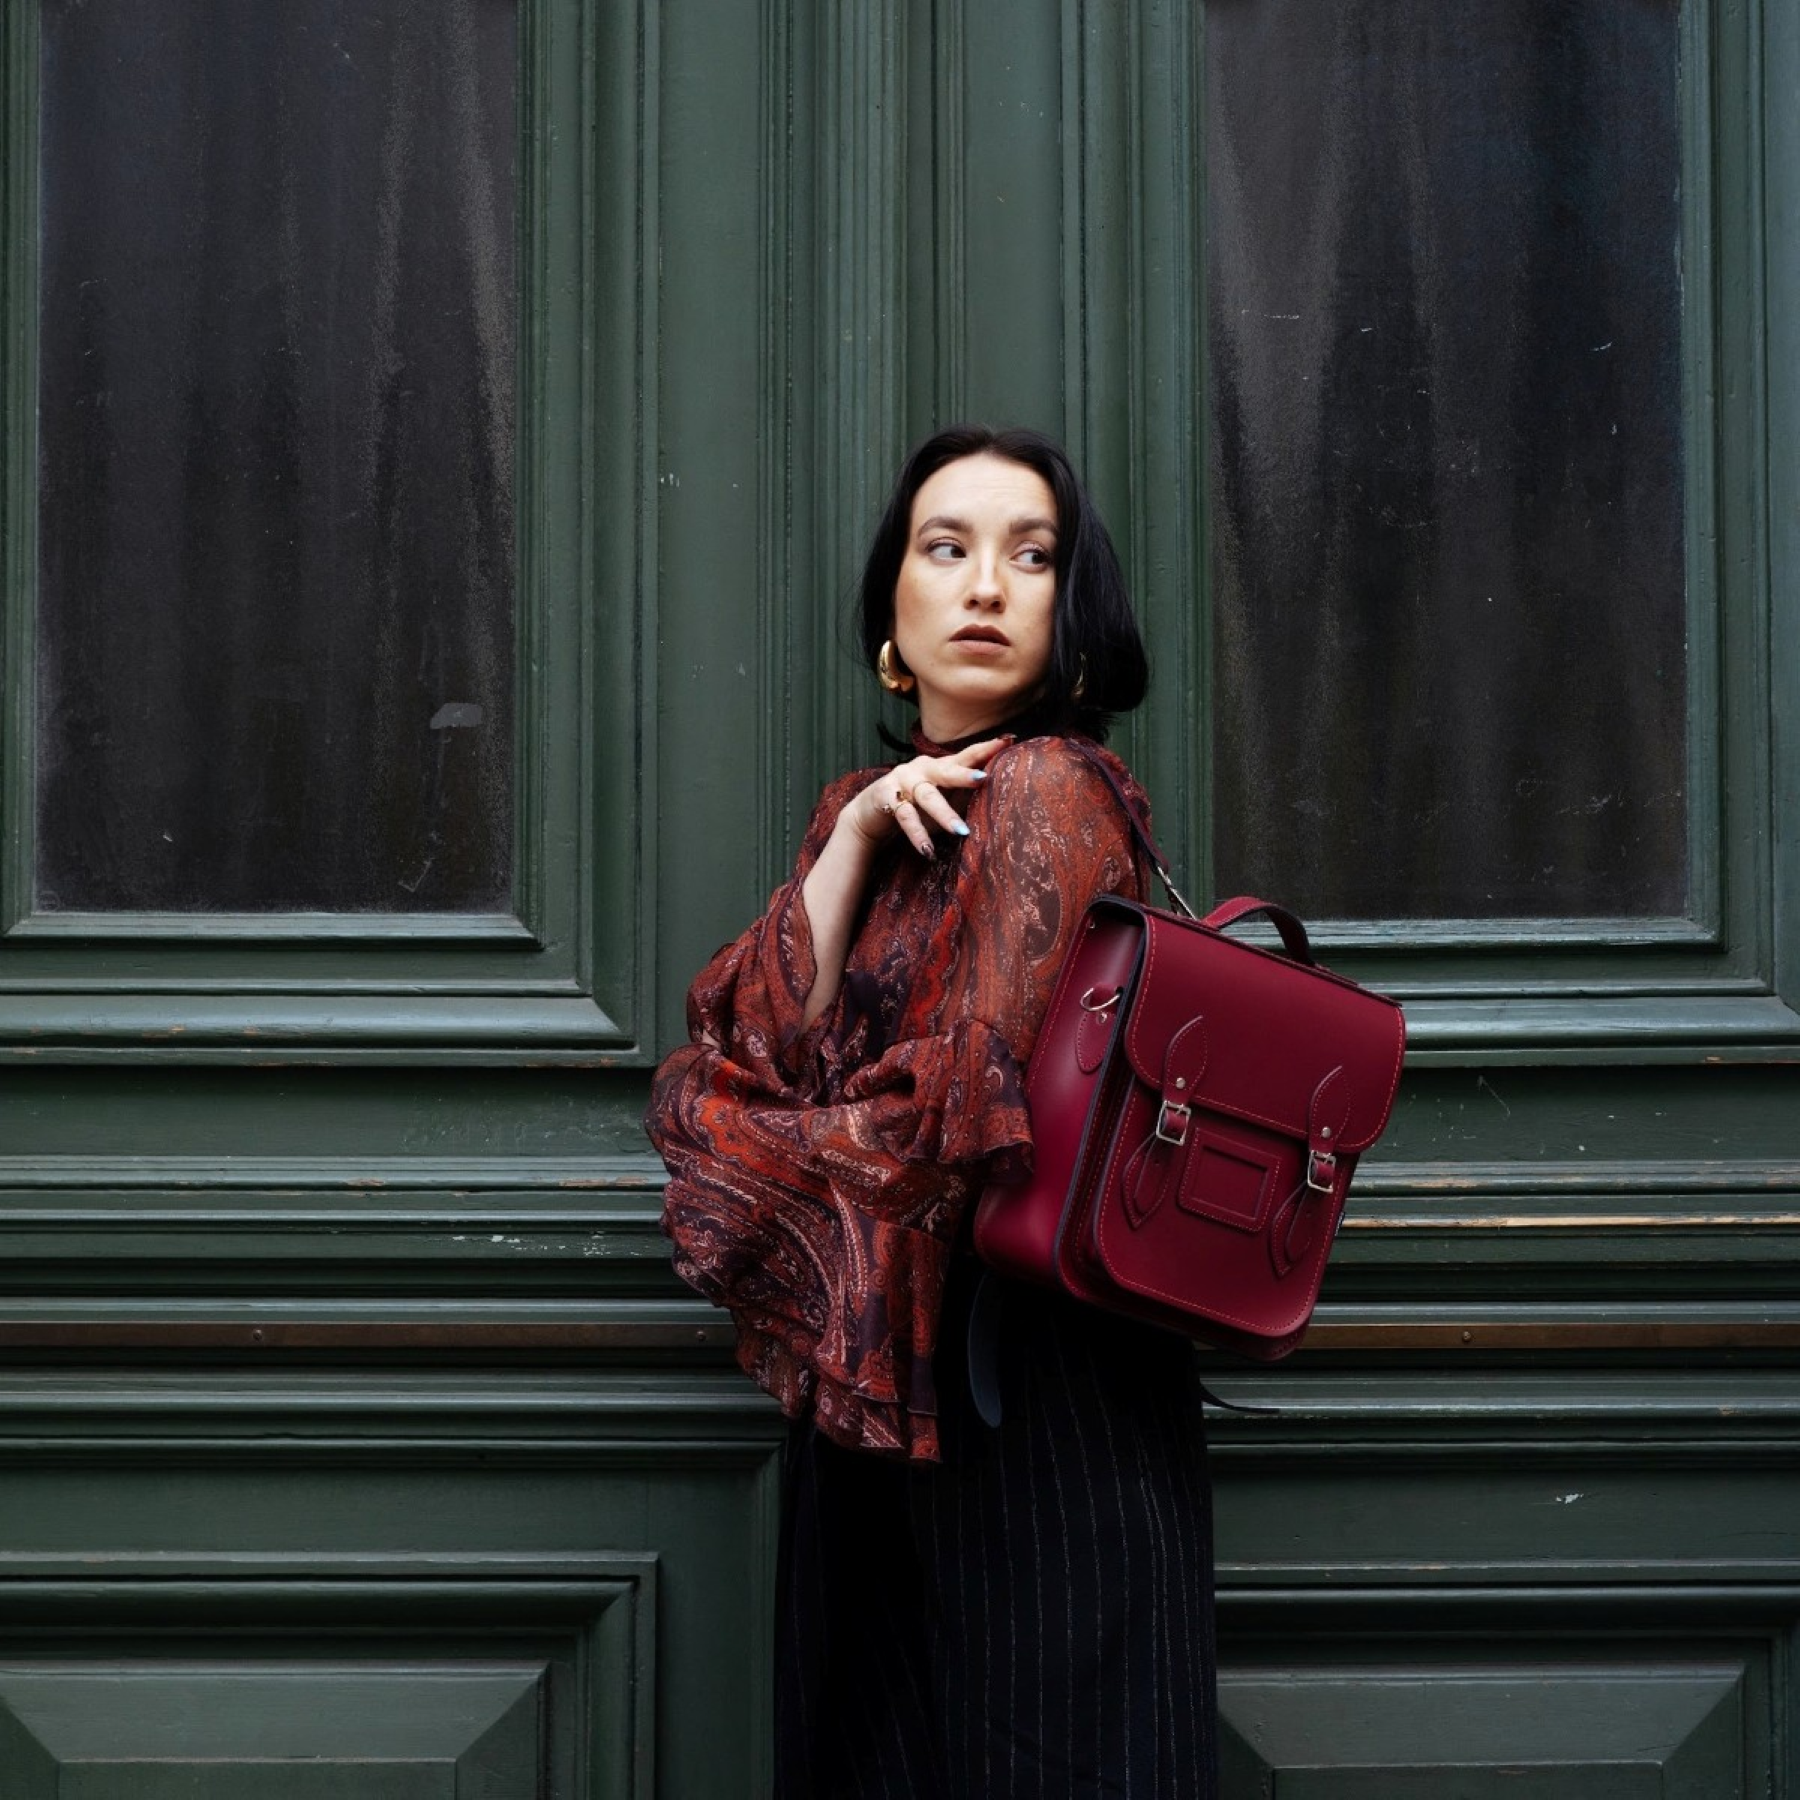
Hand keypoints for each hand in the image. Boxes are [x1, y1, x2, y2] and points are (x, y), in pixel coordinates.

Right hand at [841, 736, 1011, 857]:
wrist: (871, 814)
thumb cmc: (916, 808)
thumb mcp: (943, 801)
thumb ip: (964, 796)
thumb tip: (999, 796)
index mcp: (940, 766)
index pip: (966, 755)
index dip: (986, 749)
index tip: (1008, 742)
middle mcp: (923, 768)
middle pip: (947, 770)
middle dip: (965, 775)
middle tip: (983, 779)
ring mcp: (903, 780)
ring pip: (927, 797)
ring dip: (944, 815)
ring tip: (961, 832)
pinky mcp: (886, 797)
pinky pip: (904, 816)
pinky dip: (917, 834)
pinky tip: (928, 851)